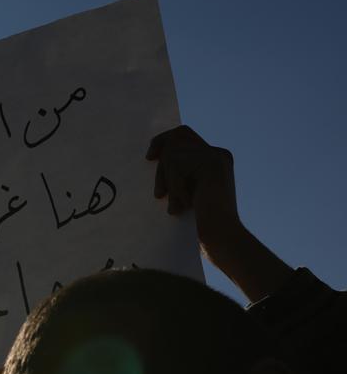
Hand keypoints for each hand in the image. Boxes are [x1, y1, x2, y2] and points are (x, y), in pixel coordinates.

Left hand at [146, 126, 243, 252]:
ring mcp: (217, 157)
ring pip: (173, 154)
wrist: (223, 239)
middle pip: (176, 138)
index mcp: (214, 159)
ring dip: (168, 182)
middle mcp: (218, 154)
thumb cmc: (201, 223)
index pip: (183, 134)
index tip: (149, 157)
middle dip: (162, 164)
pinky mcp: (212, 163)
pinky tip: (185, 204)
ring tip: (178, 205)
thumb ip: (178, 172)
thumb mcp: (185, 191)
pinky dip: (174, 186)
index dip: (163, 141)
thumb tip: (155, 155)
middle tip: (159, 193)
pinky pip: (176, 164)